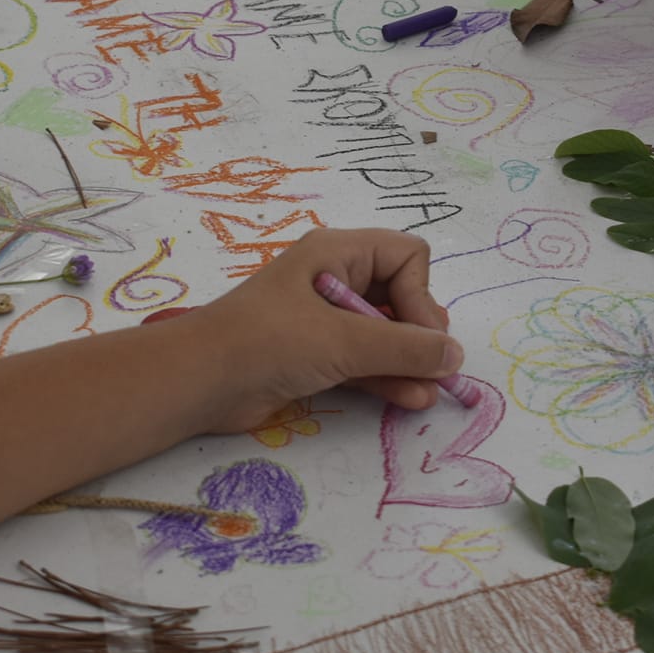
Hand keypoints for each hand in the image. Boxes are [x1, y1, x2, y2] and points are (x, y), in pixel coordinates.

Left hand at [183, 228, 462, 433]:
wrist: (200, 383)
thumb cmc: (268, 342)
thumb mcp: (342, 341)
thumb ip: (404, 348)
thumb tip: (454, 355)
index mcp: (337, 253)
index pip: (406, 257)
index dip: (422, 295)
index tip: (423, 337)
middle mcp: (335, 279)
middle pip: (402, 296)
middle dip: (421, 333)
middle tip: (431, 366)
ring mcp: (326, 320)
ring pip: (386, 334)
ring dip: (409, 362)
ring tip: (431, 392)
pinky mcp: (317, 356)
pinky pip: (367, 361)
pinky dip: (388, 378)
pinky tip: (411, 399)